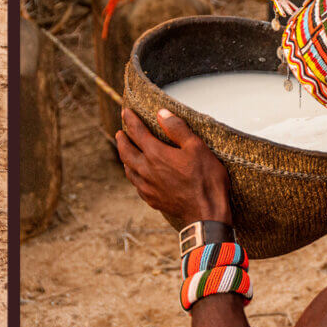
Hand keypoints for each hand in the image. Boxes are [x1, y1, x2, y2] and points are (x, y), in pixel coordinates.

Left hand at [116, 108, 231, 226]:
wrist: (206, 215)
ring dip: (125, 158)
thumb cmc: (206, 180)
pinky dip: (133, 175)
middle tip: (119, 133)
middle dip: (122, 140)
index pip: (137, 132)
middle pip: (126, 152)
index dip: (131, 119)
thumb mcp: (197, 147)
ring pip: (129, 169)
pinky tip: (138, 176)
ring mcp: (147, 187)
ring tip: (126, 152)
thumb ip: (177, 128)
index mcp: (156, 154)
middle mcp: (146, 170)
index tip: (126, 111)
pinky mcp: (152, 200)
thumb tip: (162, 114)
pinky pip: (136, 185)